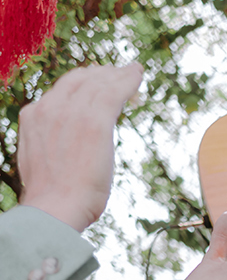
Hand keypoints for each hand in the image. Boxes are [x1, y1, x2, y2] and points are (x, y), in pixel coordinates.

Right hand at [17, 62, 142, 231]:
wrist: (54, 209)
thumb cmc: (52, 199)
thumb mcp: (41, 162)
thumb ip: (51, 146)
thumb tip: (63, 153)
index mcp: (34, 116)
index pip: (61, 90)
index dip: (82, 83)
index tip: (97, 83)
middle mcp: (50, 108)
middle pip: (79, 80)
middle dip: (101, 74)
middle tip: (118, 72)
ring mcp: (71, 112)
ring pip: (99, 83)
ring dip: (118, 75)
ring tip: (133, 70)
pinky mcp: (94, 121)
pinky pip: (114, 91)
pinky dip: (128, 80)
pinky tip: (138, 74)